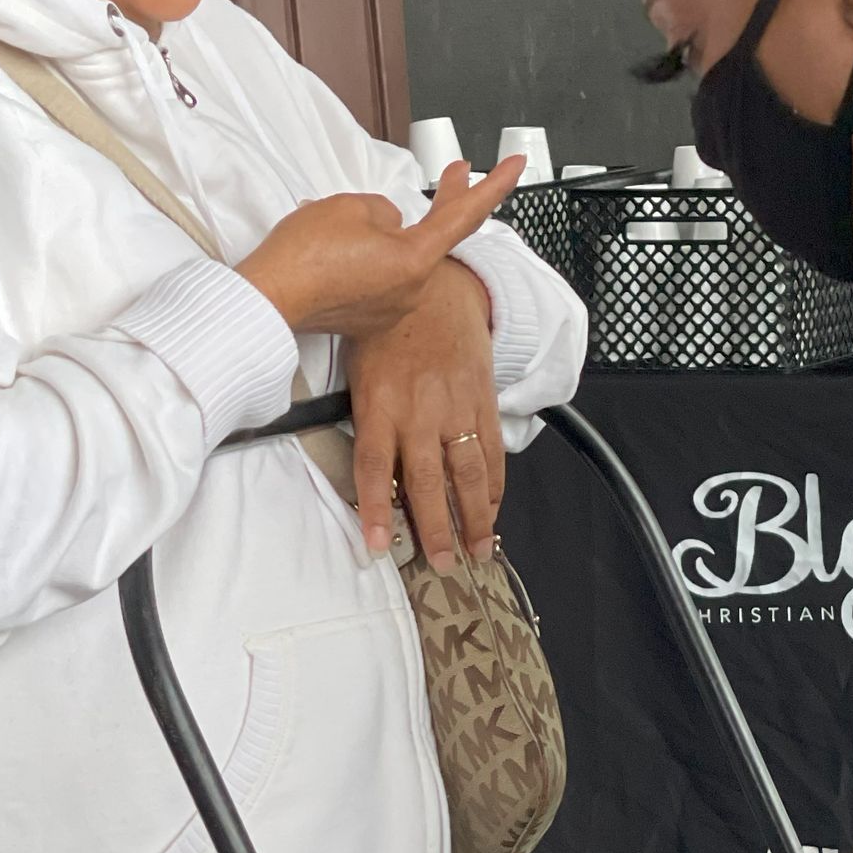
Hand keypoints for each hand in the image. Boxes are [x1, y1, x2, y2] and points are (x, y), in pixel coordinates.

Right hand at [241, 159, 523, 339]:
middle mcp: (410, 290)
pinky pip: (377, 275)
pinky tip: (337, 243)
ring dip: (385, 232)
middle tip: (459, 170)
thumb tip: (389, 225)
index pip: (465, 215)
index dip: (494, 185)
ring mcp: (388, 307)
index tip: (517, 165)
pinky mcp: (365, 317)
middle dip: (448, 200)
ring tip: (343, 219)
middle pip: (436, 236)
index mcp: (415, 261)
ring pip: (400, 256)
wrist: (267, 301)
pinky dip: (367, 254)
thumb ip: (384, 210)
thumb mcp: (352, 206)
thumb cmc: (306, 255)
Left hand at [348, 262, 502, 568]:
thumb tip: (366, 475)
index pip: (372, 468)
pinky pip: (490, 450)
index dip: (375, 511)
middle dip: (434, 527)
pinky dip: (493, 484)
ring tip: (476, 550)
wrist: (434, 287)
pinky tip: (491, 510)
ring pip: (465, 472)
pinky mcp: (481, 401)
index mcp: (380, 404)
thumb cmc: (387, 330)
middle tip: (439, 565)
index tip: (378, 548)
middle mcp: (419, 411)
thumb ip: (363, 420)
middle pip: (425, 481)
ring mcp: (455, 408)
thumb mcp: (359, 372)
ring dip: (472, 517)